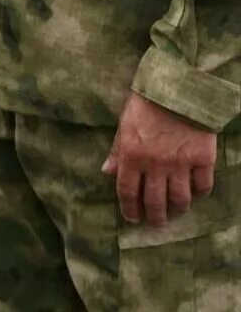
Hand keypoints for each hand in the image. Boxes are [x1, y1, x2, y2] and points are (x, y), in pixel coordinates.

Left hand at [105, 91, 217, 225]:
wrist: (177, 88)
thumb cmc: (146, 104)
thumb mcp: (124, 125)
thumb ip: (117, 151)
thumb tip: (107, 172)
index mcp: (132, 155)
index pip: (128, 192)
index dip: (129, 209)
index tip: (133, 219)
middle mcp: (156, 164)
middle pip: (155, 202)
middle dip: (154, 218)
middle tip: (155, 224)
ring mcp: (181, 163)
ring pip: (180, 199)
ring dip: (177, 211)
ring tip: (175, 213)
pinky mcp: (203, 159)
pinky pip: (203, 186)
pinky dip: (199, 194)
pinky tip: (195, 194)